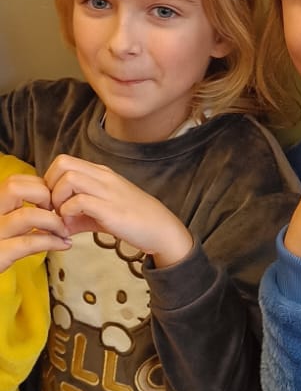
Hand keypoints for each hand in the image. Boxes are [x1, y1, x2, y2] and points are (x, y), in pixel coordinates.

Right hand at [0, 172, 70, 269]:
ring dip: (53, 221)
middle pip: (15, 188)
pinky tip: (63, 244)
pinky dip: (51, 241)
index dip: (39, 186)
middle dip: (43, 195)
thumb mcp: (6, 224)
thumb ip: (19, 211)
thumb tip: (50, 202)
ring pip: (26, 215)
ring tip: (64, 230)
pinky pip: (29, 242)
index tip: (52, 200)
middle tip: (57, 211)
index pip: (14, 181)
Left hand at [44, 155, 193, 267]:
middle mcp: (103, 177)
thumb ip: (78, 215)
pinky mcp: (110, 209)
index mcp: (101, 173)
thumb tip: (58, 224)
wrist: (161, 229)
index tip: (52, 202)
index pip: (64, 161)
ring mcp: (107, 191)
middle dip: (49, 186)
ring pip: (68, 179)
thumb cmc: (133, 220)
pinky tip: (70, 226)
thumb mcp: (101, 213)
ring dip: (57, 199)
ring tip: (61, 217)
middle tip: (52, 207)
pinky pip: (78, 202)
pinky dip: (67, 214)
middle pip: (62, 163)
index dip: (50, 180)